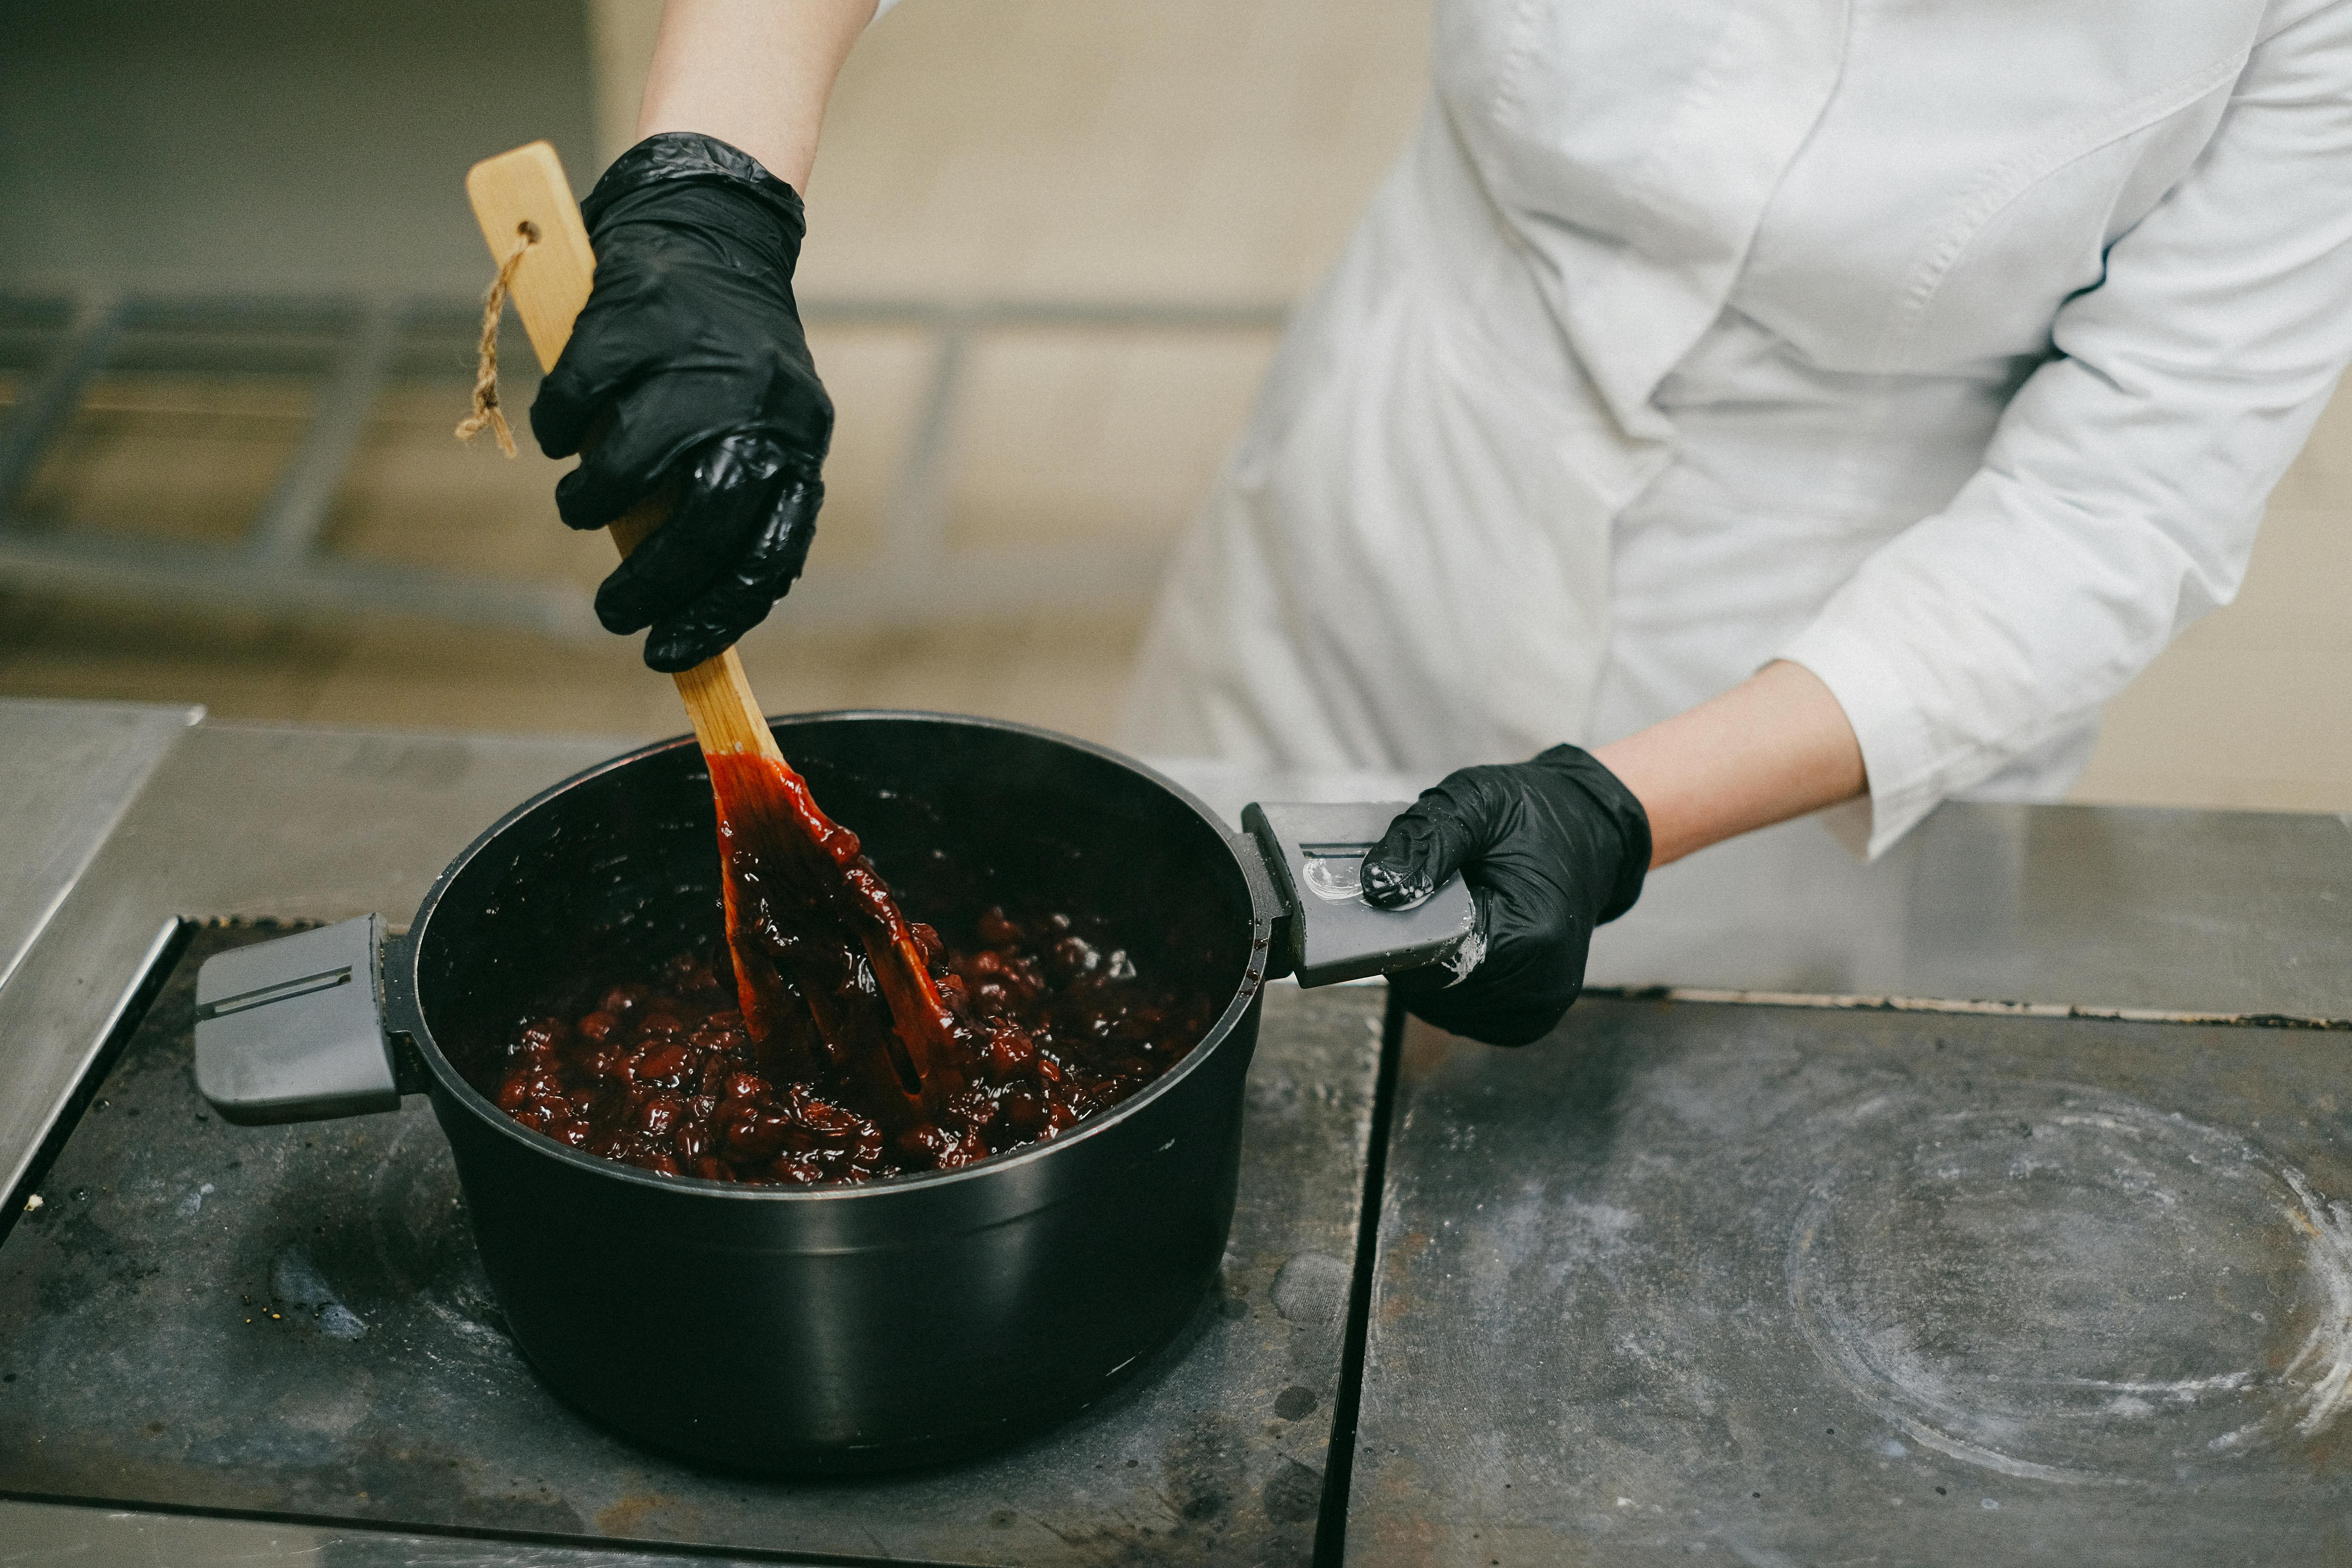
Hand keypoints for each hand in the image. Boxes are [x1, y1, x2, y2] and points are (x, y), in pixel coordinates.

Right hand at [531, 133, 831, 671]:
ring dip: (590, 507)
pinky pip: (575, 407)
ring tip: (580, 507)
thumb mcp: (760, 427)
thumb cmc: (726, 356)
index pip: (766, 559)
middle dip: (647, 589)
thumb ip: (738, 502)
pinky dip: (557, 435)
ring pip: (626, 472)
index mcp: (796, 444)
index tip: (670, 655)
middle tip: (611, 614)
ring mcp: (694, 363)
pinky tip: (560, 438)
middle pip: (699, 530)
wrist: (712, 228)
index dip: (716, 619)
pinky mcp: (632, 322)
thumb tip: (693, 606)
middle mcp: (756, 409)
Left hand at [1362, 745, 1650, 1045]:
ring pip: (1442, 1009)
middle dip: (1416, 948)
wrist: (1588, 832)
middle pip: (1432, 992)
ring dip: (1430, 970)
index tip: (1406, 896)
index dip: (1401, 932)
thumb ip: (1424, 842)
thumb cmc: (1534, 817)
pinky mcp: (1532, 1017)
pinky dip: (1451, 985)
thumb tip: (1378, 888)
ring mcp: (1539, 1008)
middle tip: (1433, 899)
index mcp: (1530, 936)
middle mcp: (1540, 984)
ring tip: (1454, 919)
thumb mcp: (1475, 803)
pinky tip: (1464, 944)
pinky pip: (1465, 1016)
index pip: (1430, 963)